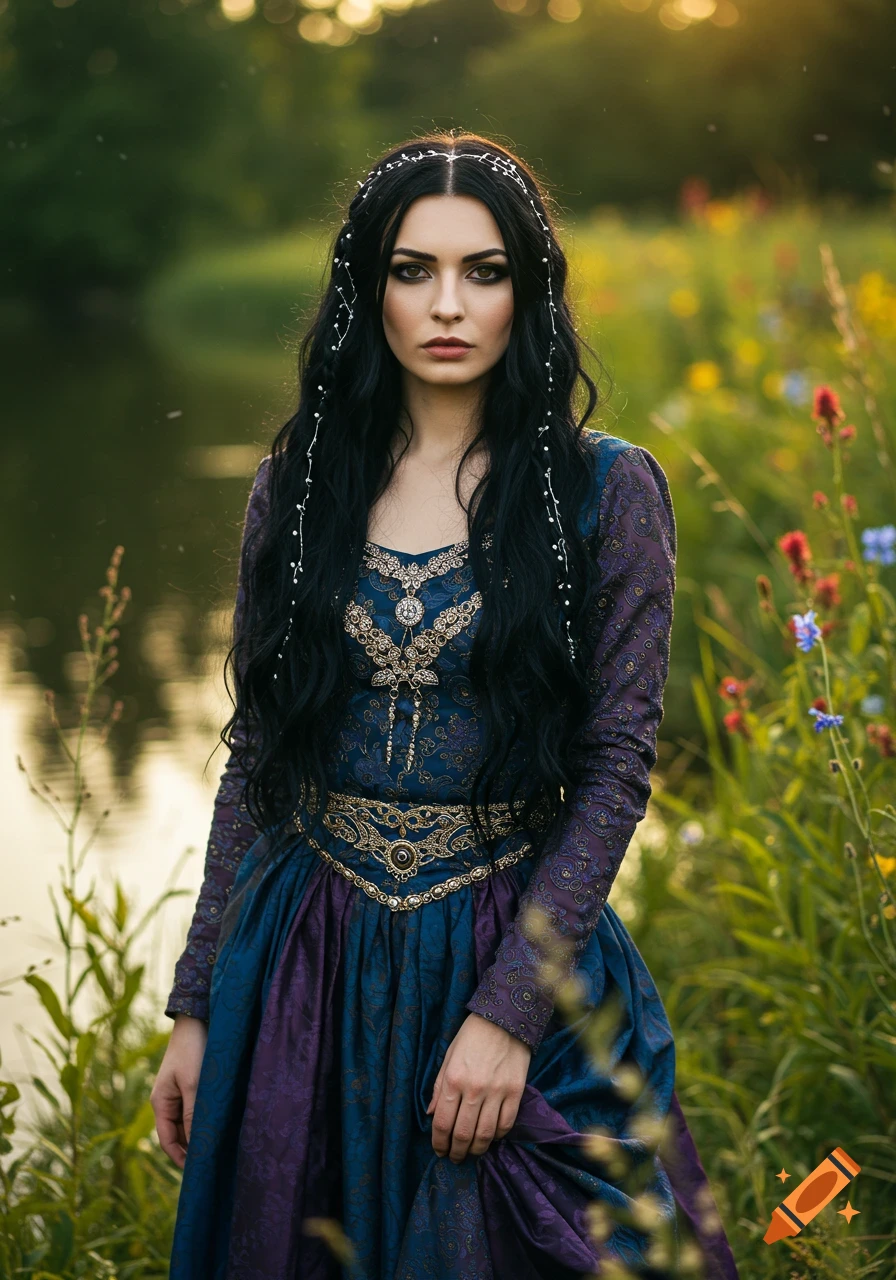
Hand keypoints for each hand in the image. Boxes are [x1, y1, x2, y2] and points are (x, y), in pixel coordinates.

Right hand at [150, 1013, 208, 1168]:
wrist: (197, 1019)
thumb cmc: (193, 1050)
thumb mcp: (194, 1084)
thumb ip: (193, 1114)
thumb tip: (196, 1144)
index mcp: (161, 1103)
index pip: (168, 1140)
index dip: (180, 1158)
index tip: (197, 1172)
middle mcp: (168, 1101)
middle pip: (178, 1133)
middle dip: (192, 1147)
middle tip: (213, 1163)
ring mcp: (180, 1092)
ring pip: (189, 1122)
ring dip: (201, 1132)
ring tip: (220, 1147)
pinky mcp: (192, 1084)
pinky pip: (196, 1108)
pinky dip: (205, 1118)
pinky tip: (221, 1124)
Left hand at [427, 1012, 530, 1162]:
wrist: (505, 1018)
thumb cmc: (472, 1036)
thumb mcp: (449, 1056)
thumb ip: (438, 1086)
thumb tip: (430, 1114)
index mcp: (453, 1079)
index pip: (442, 1122)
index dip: (439, 1143)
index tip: (440, 1151)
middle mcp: (473, 1089)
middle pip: (463, 1134)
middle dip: (456, 1152)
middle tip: (455, 1158)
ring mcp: (496, 1092)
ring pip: (485, 1134)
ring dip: (476, 1150)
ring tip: (471, 1153)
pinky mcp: (515, 1092)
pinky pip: (506, 1124)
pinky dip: (498, 1136)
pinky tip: (491, 1137)